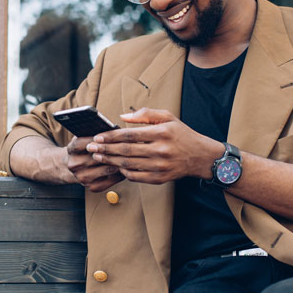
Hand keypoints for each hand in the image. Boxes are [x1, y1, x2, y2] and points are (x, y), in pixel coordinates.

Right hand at [65, 136, 124, 191]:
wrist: (74, 166)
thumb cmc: (84, 149)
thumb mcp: (84, 138)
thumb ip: (95, 134)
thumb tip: (114, 130)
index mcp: (72, 149)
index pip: (87, 142)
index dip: (102, 139)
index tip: (116, 135)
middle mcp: (75, 164)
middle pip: (99, 157)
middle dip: (114, 151)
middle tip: (129, 146)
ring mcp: (83, 177)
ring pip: (107, 169)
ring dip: (119, 163)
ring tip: (130, 157)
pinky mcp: (92, 187)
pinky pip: (110, 181)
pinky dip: (120, 174)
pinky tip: (126, 168)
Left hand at [85, 107, 222, 184]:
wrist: (200, 156)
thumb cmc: (181, 134)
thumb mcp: (168, 117)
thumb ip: (145, 114)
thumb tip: (123, 117)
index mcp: (161, 133)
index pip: (130, 135)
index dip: (111, 137)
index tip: (98, 137)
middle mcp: (160, 150)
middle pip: (126, 151)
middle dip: (105, 149)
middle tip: (91, 148)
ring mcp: (160, 166)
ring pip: (128, 164)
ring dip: (110, 161)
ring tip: (98, 157)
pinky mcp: (160, 178)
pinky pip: (136, 176)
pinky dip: (123, 172)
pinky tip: (115, 166)